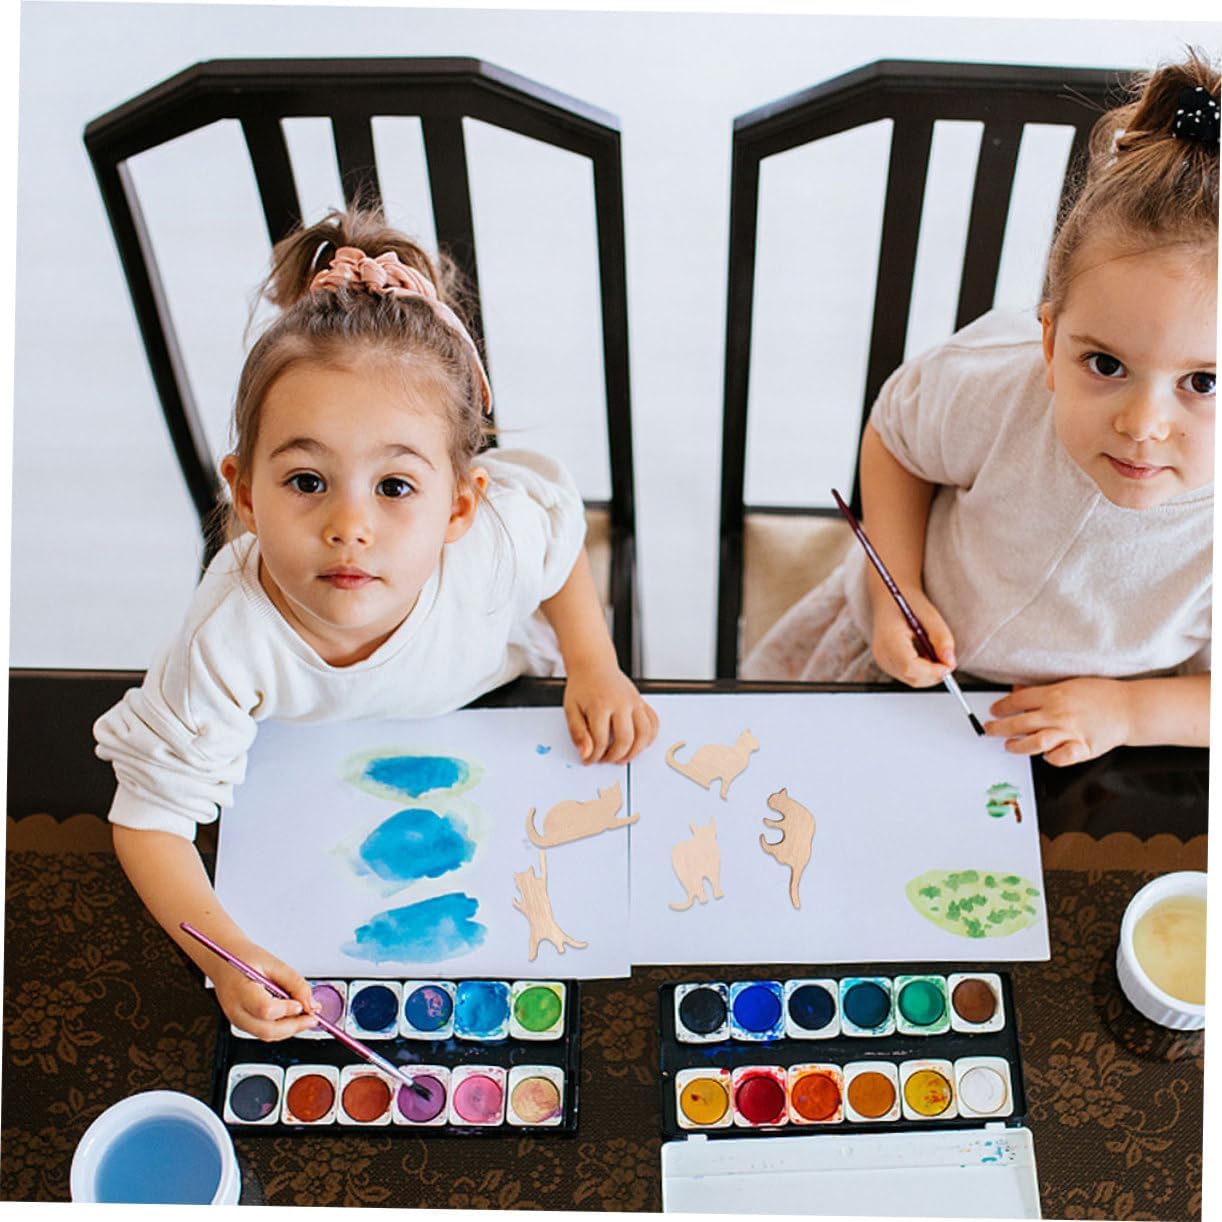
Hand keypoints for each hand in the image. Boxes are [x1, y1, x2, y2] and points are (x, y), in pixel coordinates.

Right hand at [210, 940, 318, 1041]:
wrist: (223, 962)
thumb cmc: (244, 959)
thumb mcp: (273, 963)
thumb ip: (294, 983)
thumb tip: (311, 1004)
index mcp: (241, 990)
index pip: (265, 1009)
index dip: (287, 1009)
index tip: (303, 1004)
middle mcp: (236, 1011)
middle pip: (267, 1030)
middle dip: (294, 1027)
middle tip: (313, 1018)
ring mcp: (237, 1020)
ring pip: (266, 1035)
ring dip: (289, 1029)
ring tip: (306, 1017)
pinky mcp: (242, 1024)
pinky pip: (263, 1032)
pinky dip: (280, 1028)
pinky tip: (292, 1017)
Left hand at [563, 660, 658, 763]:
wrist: (594, 665)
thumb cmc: (582, 687)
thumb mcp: (571, 710)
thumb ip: (577, 733)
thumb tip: (586, 754)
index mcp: (600, 705)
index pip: (601, 741)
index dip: (594, 756)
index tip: (589, 759)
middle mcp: (621, 703)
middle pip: (625, 739)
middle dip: (615, 756)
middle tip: (605, 759)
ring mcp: (634, 702)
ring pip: (644, 733)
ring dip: (635, 751)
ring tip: (623, 756)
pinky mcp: (642, 702)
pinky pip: (653, 723)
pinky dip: (649, 737)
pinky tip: (638, 744)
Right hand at [870, 591, 956, 687]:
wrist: (889, 597)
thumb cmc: (907, 602)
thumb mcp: (930, 614)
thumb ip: (941, 638)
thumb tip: (950, 662)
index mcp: (889, 638)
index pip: (909, 666)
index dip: (931, 671)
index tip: (949, 665)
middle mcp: (882, 653)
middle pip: (910, 677)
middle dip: (933, 675)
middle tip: (948, 661)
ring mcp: (882, 660)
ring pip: (910, 680)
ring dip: (928, 674)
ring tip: (935, 654)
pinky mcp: (886, 663)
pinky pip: (906, 676)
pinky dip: (921, 672)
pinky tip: (926, 656)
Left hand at [984, 678, 1130, 765]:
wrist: (1129, 708)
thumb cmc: (1100, 695)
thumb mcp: (1068, 684)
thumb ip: (1041, 690)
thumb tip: (1017, 691)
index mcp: (1053, 695)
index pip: (1018, 701)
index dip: (1001, 707)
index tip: (993, 711)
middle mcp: (1058, 714)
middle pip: (1019, 723)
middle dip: (999, 728)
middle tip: (990, 730)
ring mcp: (1070, 731)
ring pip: (1035, 742)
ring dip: (1018, 746)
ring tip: (1010, 746)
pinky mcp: (1082, 747)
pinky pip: (1060, 757)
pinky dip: (1050, 758)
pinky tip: (1045, 756)